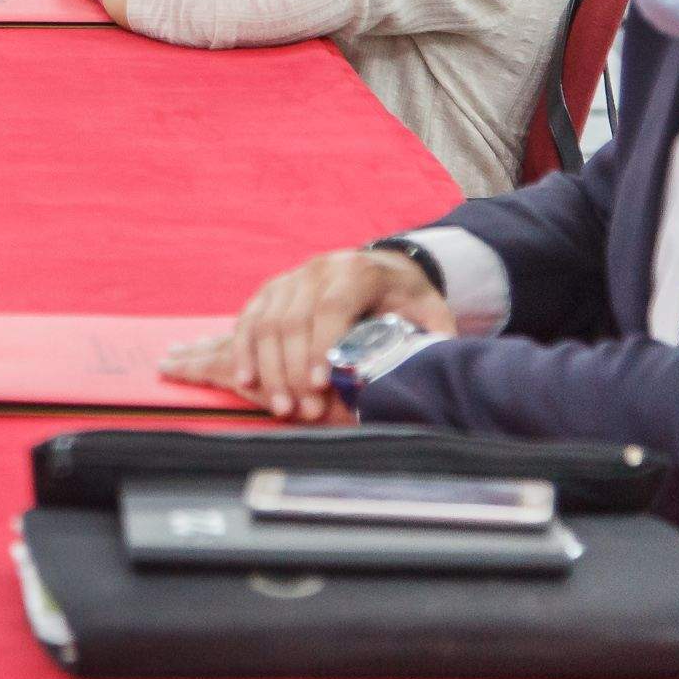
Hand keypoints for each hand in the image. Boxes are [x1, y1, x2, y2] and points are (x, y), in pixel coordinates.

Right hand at [163, 248, 457, 421]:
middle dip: (292, 370)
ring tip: (280, 408)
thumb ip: (432, 339)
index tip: (319, 385)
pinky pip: (249, 319)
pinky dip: (244, 350)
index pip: (331, 307)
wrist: (386, 267)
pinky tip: (246, 381)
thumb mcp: (431, 312)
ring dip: (268, 369)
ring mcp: (291, 278)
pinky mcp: (271, 290)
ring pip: (266, 322)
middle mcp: (319, 269)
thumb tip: (434, 373)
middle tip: (302, 411)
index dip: (321, 346)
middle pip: (293, 320)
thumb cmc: (408, 300)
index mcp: (358, 271)